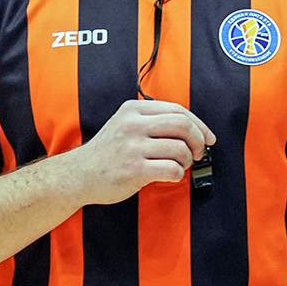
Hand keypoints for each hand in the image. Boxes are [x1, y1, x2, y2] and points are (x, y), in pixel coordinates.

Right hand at [72, 99, 215, 204]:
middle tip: (198, 152)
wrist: (79, 175)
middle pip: (182, 124)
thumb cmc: (107, 152)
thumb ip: (152, 120)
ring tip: (179, 165)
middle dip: (198, 140)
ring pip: (180, 149)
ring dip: (187, 160)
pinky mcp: (134, 170)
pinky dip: (178, 174)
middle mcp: (133, 125)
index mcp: (133, 110)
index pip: (177, 110)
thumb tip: (192, 127)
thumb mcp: (124, 124)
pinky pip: (172, 170)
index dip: (199, 124)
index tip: (208, 136)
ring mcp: (133, 147)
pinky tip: (169, 175)